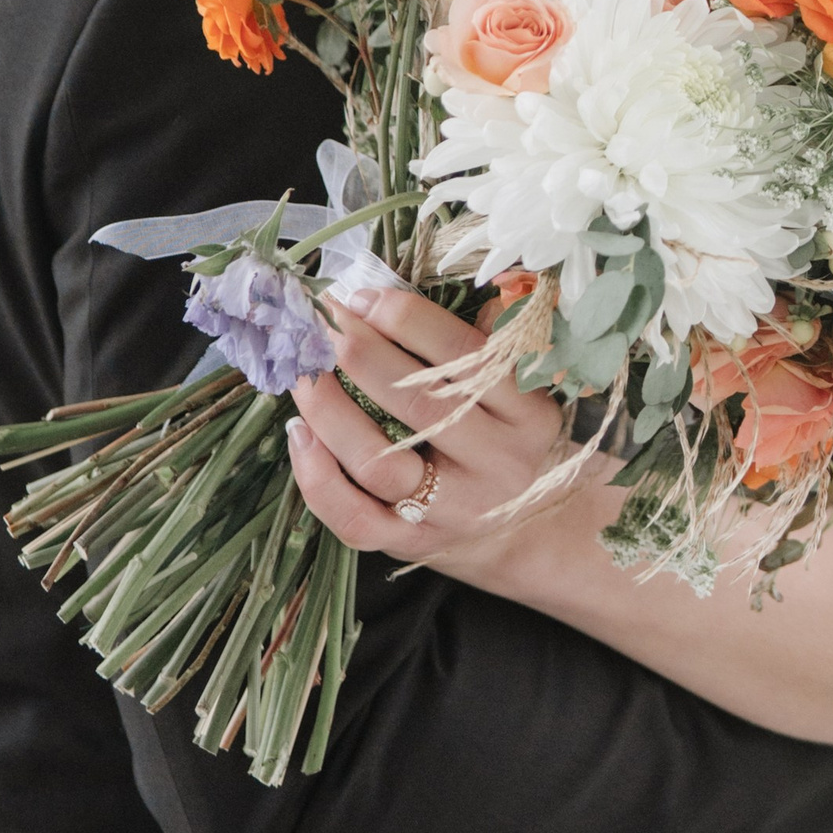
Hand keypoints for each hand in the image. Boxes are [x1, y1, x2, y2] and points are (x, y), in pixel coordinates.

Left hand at [286, 283, 577, 572]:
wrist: (533, 529)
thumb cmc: (512, 437)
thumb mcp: (524, 389)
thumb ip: (487, 341)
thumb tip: (433, 287)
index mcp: (527, 414)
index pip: (462, 356)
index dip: (405, 318)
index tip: (362, 295)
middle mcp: (495, 465)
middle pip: (416, 404)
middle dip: (358, 353)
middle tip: (321, 321)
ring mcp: (452, 512)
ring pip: (379, 463)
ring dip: (329, 411)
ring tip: (303, 371)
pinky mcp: (413, 545)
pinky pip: (355, 518)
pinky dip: (318, 478)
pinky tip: (299, 434)